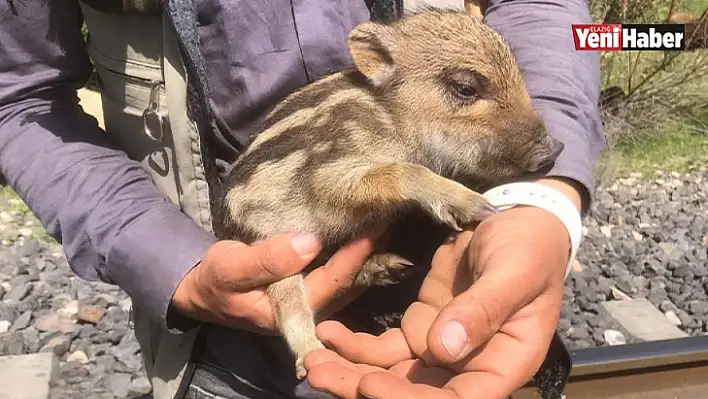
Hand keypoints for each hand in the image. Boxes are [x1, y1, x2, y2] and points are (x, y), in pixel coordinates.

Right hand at [170, 230, 383, 334]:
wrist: (203, 289)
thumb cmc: (215, 279)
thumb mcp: (231, 267)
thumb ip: (268, 259)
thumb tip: (310, 242)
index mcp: (290, 311)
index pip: (333, 283)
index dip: (355, 256)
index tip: (374, 227)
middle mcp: (307, 310)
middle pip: (348, 283)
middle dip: (369, 253)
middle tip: (387, 217)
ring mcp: (309, 300)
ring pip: (346, 278)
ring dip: (364, 252)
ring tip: (380, 220)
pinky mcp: (308, 287)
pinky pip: (337, 271)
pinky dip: (350, 252)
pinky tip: (361, 231)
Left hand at [304, 179, 578, 397]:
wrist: (517, 219)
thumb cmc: (529, 246)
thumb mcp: (514, 272)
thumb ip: (483, 309)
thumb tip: (444, 349)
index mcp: (504, 363)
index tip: (372, 385)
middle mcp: (470, 366)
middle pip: (417, 393)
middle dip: (366, 388)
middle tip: (320, 374)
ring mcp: (441, 348)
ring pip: (393, 374)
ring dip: (352, 372)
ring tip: (312, 361)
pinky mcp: (421, 327)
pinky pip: (384, 347)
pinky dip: (354, 344)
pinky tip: (327, 332)